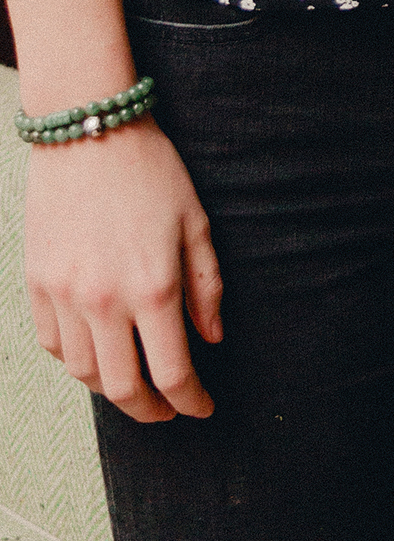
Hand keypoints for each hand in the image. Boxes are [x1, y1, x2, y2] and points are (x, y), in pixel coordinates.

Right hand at [24, 121, 223, 420]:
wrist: (88, 130)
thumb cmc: (151, 171)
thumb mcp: (195, 222)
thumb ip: (206, 286)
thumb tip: (211, 339)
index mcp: (152, 286)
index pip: (172, 372)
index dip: (191, 401)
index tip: (202, 407)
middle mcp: (104, 300)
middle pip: (123, 388)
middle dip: (150, 410)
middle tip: (168, 410)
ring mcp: (63, 295)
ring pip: (84, 373)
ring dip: (112, 389)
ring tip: (135, 384)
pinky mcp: (35, 284)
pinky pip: (53, 345)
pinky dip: (76, 360)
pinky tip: (97, 352)